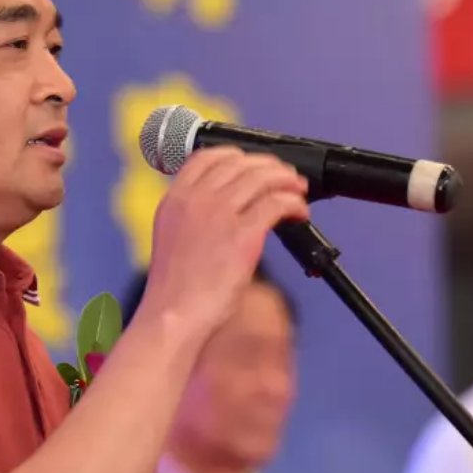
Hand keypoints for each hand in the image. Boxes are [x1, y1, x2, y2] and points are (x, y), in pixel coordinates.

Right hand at [137, 147, 309, 339]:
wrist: (173, 316)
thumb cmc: (175, 289)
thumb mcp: (172, 238)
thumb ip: (192, 215)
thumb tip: (227, 205)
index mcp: (175, 200)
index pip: (208, 157)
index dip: (237, 156)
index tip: (254, 166)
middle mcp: (196, 200)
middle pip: (241, 163)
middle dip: (269, 166)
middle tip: (285, 177)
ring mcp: (219, 214)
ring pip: (262, 178)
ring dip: (287, 180)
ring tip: (298, 190)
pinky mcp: (243, 235)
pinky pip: (277, 203)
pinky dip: (294, 203)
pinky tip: (299, 213)